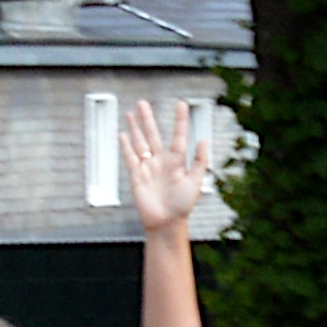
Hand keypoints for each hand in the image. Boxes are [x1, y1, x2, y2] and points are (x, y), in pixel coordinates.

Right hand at [120, 99, 212, 236]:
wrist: (166, 223)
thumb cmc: (182, 206)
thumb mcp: (196, 182)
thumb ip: (201, 161)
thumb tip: (204, 141)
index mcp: (177, 161)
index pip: (178, 136)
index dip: (180, 120)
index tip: (181, 104)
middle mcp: (161, 161)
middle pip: (152, 134)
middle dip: (147, 119)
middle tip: (142, 103)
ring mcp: (148, 167)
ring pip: (140, 142)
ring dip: (135, 128)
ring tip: (130, 114)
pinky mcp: (137, 176)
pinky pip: (130, 157)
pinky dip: (126, 146)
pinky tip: (123, 135)